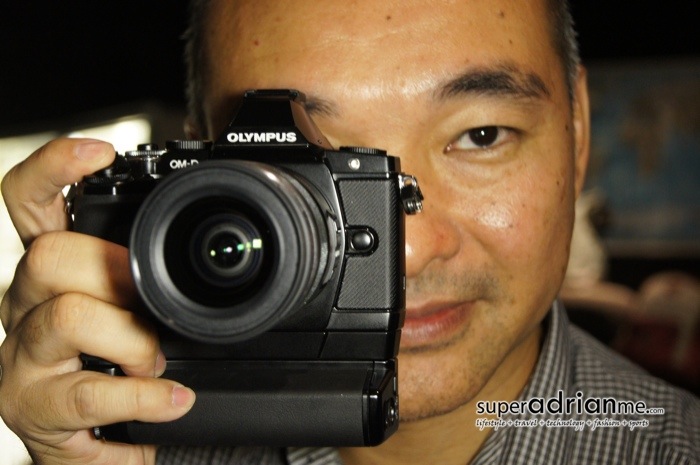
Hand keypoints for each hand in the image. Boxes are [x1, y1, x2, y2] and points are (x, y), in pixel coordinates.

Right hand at [0, 139, 195, 463]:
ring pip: (68, 317)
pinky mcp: (34, 410)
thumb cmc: (118, 366)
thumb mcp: (134, 309)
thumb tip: (203, 232)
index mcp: (52, 271)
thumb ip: (147, 272)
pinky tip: (170, 400)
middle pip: (50, 256)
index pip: (29, 202)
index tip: (100, 152)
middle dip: (117, 275)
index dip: (55, 168)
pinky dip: (143, 397)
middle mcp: (24, 305)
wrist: (97, 448)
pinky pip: (88, 394)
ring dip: (132, 339)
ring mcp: (22, 358)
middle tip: (152, 307)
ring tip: (156, 361)